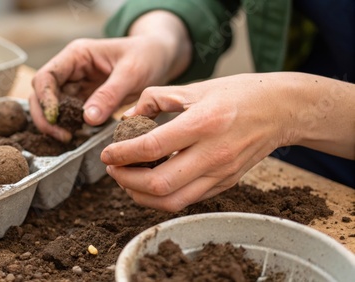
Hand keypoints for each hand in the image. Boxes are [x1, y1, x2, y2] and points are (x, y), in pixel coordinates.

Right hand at [29, 11, 190, 141]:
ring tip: (70, 138)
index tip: (55, 118)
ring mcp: (76, 85)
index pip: (46, 76)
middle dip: (46, 116)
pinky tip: (78, 136)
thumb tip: (87, 118)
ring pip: (53, 106)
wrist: (159, 57)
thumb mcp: (131, 73)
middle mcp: (71, 69)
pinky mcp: (85, 99)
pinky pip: (69, 114)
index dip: (45, 98)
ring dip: (56, 123)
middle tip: (62, 136)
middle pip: (42, 93)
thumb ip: (109, 94)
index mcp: (76, 55)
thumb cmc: (146, 56)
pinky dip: (69, 126)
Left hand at [101, 73, 300, 211]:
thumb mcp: (194, 87)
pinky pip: (187, 201)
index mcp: (203, 123)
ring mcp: (221, 173)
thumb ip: (155, 99)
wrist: (280, 110)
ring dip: (141, 196)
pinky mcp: (225, 184)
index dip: (123, 154)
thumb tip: (127, 118)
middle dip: (126, 180)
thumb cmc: (237, 94)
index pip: (152, 147)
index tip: (107, 153)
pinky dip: (162, 197)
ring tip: (126, 180)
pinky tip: (149, 184)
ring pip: (172, 201)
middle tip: (112, 168)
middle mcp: (213, 153)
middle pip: (159, 184)